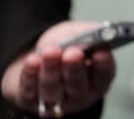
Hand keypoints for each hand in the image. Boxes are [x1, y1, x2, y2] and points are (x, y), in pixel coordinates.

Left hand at [0, 21, 115, 116]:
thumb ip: (90, 33)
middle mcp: (79, 94)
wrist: (41, 56)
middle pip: (77, 85)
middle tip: (73, 53)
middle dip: (74, 69)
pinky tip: (33, 61)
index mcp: (98, 79)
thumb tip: (95, 33)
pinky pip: (29, 90)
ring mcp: (54, 100)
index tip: (101, 53)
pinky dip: (30, 75)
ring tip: (50, 52)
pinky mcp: (30, 100)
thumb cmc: (67, 45)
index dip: (103, 65)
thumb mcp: (81, 33)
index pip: (104, 75)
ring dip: (51, 70)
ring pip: (53, 89)